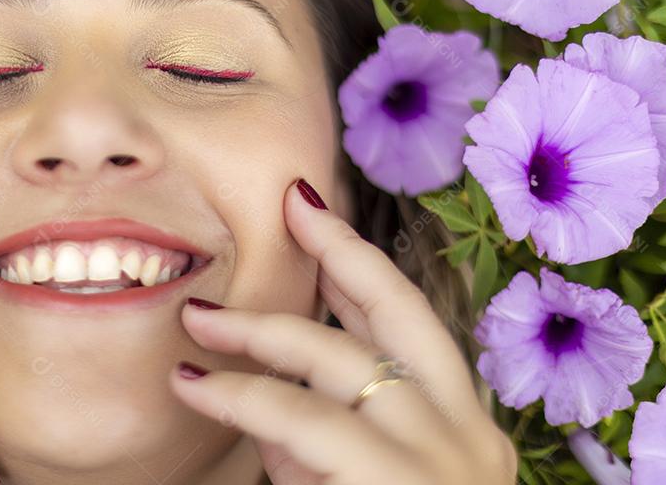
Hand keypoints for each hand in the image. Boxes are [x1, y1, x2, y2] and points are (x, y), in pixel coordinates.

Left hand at [169, 178, 517, 484]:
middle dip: (336, 254)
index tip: (311, 208)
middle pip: (397, 317)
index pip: (410, 321)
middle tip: (283, 211)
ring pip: (339, 367)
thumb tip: (269, 403)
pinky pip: (305, 430)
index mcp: (464, 431)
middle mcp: (465, 439)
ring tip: (199, 326)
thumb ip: (327, 438)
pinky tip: (200, 387)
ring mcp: (438, 467)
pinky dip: (248, 401)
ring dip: (261, 335)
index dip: (359, 258)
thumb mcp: (367, 484)